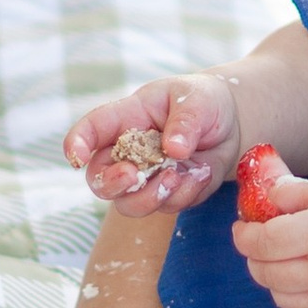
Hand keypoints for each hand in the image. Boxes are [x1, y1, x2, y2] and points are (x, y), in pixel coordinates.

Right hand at [65, 72, 239, 206]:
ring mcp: (146, 178)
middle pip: (99, 180)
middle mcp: (128, 152)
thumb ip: (185, 121)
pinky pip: (168, 207)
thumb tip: (174, 149)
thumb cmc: (203, 102)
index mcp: (126, 119)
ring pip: (129, 204)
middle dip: (112, 183)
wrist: (230, 124)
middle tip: (134, 175)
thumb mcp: (197, 100)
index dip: (77, 143)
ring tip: (181, 174)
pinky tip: (203, 172)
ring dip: (153, 196)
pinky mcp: (168, 195)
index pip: (92, 130)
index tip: (76, 156)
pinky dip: (187, 194)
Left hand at [233, 171, 307, 307]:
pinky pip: (301, 304)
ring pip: (279, 293)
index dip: (245, 236)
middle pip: (266, 270)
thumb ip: (292, 194)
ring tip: (272, 258)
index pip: (265, 242)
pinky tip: (293, 273)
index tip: (241, 227)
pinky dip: (287, 291)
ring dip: (266, 276)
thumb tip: (261, 197)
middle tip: (253, 241)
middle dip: (251, 256)